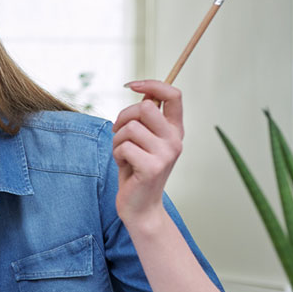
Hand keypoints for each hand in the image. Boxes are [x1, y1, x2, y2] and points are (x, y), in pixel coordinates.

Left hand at [112, 80, 183, 232]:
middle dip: (123, 117)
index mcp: (175, 130)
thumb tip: (144, 89)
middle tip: (118, 133)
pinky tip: (124, 166)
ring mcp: (166, 154)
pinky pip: (124, 147)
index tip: (131, 85)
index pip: (173, 94)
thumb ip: (146, 118)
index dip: (152, 84)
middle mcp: (175, 140)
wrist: (140, 207)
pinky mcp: (153, 167)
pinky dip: (117, 155)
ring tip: (123, 154)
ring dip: (117, 140)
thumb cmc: (137, 171)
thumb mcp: (143, 140)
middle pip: (145, 107)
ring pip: (131, 128)